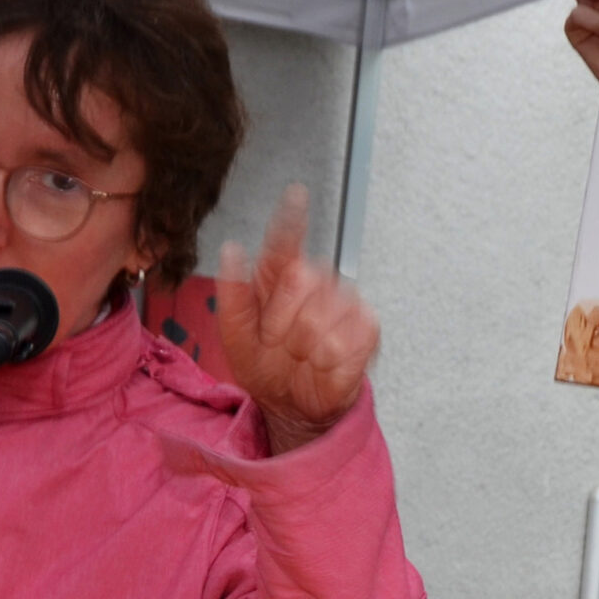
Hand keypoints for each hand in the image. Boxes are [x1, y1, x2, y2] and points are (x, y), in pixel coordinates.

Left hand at [216, 185, 378, 453]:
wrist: (291, 405)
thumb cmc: (264, 364)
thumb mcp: (234, 332)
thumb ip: (231, 291)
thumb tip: (231, 249)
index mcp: (281, 276)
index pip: (287, 239)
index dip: (293, 216)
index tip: (296, 193)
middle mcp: (318, 282)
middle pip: (301, 280)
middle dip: (279, 321)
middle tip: (274, 341)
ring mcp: (346, 305)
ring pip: (319, 319)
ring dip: (301, 348)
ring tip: (298, 357)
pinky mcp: (367, 331)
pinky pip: (343, 343)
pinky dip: (325, 363)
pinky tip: (321, 365)